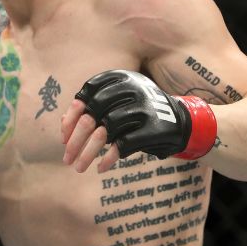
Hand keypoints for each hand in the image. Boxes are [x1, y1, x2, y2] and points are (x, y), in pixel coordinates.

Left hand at [61, 70, 217, 172]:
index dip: (72, 116)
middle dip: (76, 139)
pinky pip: (124, 144)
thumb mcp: (118, 105)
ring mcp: (145, 107)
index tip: (63, 137)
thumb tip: (64, 124)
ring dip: (88, 152)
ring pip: (105, 130)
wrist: (183, 123)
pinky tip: (100, 167)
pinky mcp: (155, 128)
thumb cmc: (141, 114)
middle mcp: (132, 88)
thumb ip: (93, 110)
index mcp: (121, 78)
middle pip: (93, 113)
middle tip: (66, 157)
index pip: (87, 93)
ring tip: (79, 167)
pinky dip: (108, 157)